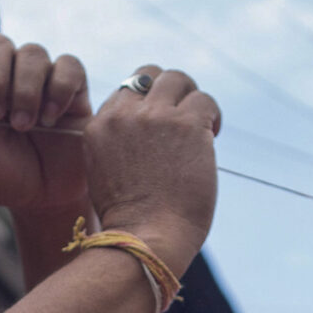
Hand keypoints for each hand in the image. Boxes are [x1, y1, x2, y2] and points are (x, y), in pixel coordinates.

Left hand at [0, 35, 91, 214]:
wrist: (49, 197)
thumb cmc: (8, 178)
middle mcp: (7, 75)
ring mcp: (42, 78)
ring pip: (32, 52)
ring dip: (26, 89)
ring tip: (24, 126)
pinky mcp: (74, 88)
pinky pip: (69, 66)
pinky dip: (59, 88)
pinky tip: (52, 118)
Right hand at [79, 65, 220, 272]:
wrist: (146, 238)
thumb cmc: (132, 221)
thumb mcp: (107, 175)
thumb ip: (120, 145)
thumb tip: (152, 134)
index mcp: (98, 127)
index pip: (124, 93)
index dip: (147, 105)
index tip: (160, 128)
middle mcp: (124, 116)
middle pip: (148, 74)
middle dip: (169, 90)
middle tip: (184, 115)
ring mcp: (155, 117)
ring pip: (177, 79)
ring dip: (192, 97)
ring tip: (203, 125)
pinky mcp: (187, 125)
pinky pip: (205, 101)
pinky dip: (213, 115)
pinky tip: (214, 134)